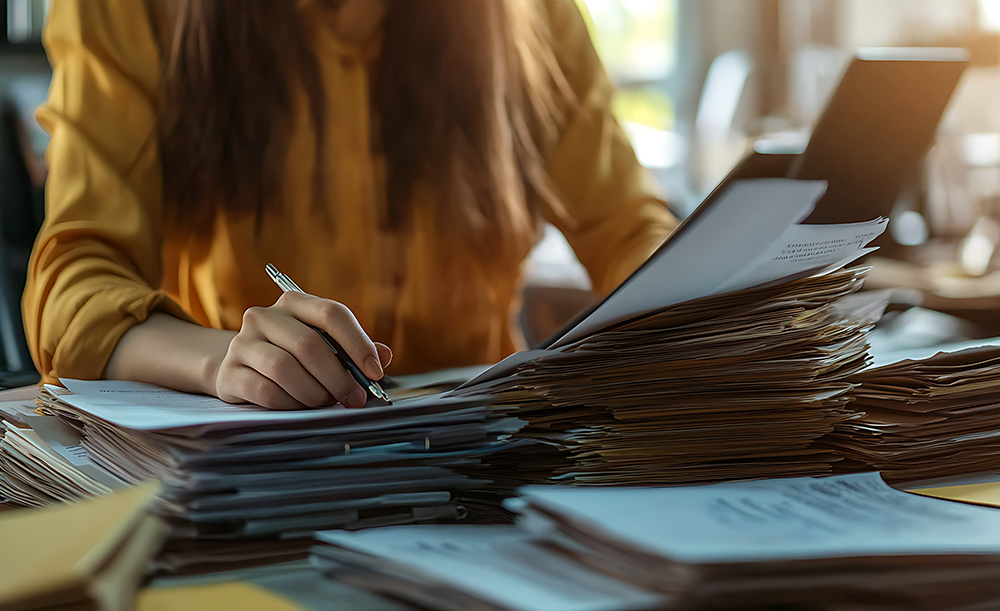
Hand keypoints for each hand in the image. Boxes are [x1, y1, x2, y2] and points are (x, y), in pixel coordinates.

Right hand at [214, 292, 391, 409]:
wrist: (239, 368)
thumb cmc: (293, 357)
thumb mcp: (323, 346)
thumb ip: (353, 350)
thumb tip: (385, 357)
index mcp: (294, 302)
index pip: (332, 313)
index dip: (358, 343)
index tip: (375, 372)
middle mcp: (264, 316)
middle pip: (309, 345)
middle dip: (339, 377)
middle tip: (354, 399)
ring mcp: (242, 343)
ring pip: (285, 369)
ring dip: (314, 393)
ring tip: (324, 402)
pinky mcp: (230, 372)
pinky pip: (266, 392)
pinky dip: (290, 404)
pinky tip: (298, 406)